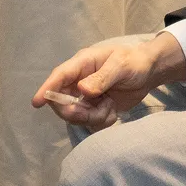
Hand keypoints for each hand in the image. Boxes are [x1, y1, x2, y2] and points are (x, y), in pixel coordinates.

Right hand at [32, 32, 185, 133]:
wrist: (149, 73)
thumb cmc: (134, 62)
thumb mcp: (121, 66)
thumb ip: (103, 77)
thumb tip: (82, 90)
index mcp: (83, 64)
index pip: (60, 76)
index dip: (47, 88)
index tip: (36, 102)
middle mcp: (79, 81)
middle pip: (62, 102)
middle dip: (76, 111)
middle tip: (96, 110)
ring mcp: (85, 96)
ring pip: (75, 116)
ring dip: (93, 117)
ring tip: (111, 106)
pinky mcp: (93, 109)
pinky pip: (89, 122)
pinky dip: (101, 120)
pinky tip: (113, 111)